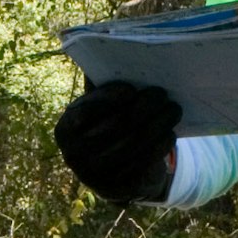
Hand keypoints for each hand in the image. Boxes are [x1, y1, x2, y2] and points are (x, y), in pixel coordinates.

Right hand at [57, 79, 181, 202]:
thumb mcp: (97, 111)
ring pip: (135, 143)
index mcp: (64, 130)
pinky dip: (160, 144)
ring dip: (158, 123)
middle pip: (116, 125)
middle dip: (143, 107)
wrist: (115, 176)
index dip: (108, 98)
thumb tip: (107, 49)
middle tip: (162, 93)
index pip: (84, 111)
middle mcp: (75, 155)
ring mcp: (96, 176)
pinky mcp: (119, 188)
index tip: (131, 89)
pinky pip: (144, 162)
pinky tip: (170, 132)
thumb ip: (99, 88)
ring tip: (173, 109)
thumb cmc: (106, 130)